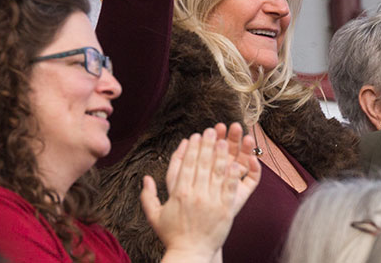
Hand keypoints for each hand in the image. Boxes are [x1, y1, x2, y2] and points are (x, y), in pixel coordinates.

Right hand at [141, 125, 258, 261]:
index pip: (186, 165)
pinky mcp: (225, 209)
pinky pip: (230, 187)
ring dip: (220, 154)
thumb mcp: (155, 217)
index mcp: (178, 194)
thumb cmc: (172, 236)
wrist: (190, 254)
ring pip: (217, 172)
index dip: (191, 149)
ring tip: (222, 140)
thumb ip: (148, 197)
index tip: (194, 136)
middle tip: (210, 130)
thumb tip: (145, 178)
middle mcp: (195, 195)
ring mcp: (211, 201)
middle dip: (206, 145)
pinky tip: (235, 161)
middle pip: (202, 164)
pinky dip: (233, 173)